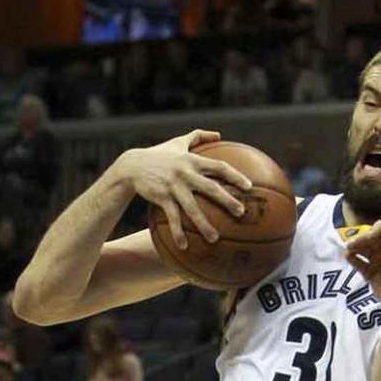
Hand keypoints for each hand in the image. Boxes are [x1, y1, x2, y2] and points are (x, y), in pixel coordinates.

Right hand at [116, 130, 251, 248]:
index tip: (249, 187)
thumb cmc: (159, 154)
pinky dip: (177, 232)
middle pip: (211, 188)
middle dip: (227, 200)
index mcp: (193, 160)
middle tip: (241, 212)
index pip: (219, 167)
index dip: (235, 176)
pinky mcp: (161, 197)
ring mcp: (173, 186)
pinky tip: (184, 246)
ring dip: (204, 224)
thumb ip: (198, 136)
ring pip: (192, 208)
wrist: (131, 166)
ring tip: (215, 239)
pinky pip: (172, 218)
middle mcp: (185, 173)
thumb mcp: (178, 142)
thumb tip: (218, 134)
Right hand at [345, 220, 380, 305]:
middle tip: (351, 244)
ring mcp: (379, 259)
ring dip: (354, 246)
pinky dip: (352, 258)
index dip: (374, 230)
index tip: (368, 237)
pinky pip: (358, 262)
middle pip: (371, 236)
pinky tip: (348, 257)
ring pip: (363, 247)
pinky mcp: (371, 272)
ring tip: (349, 250)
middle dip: (361, 238)